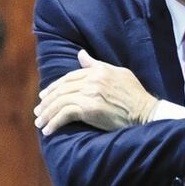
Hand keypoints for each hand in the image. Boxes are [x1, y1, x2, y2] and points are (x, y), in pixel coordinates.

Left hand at [34, 50, 157, 135]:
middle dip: (47, 101)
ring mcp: (90, 94)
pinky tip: (48, 130)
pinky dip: (54, 123)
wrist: (146, 112)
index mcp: (97, 70)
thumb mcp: (117, 73)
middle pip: (61, 89)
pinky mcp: (89, 109)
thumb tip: (80, 55)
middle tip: (38, 111)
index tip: (45, 96)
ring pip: (60, 102)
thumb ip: (96, 65)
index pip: (69, 77)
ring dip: (47, 114)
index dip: (55, 87)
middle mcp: (92, 80)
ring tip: (40, 123)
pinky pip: (65, 114)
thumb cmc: (134, 94)